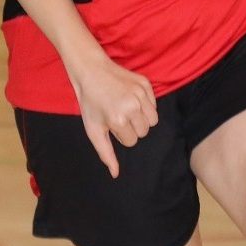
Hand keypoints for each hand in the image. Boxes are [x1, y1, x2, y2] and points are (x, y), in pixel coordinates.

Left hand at [65, 53, 157, 178]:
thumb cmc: (91, 103)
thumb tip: (115, 174)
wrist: (91, 72)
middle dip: (132, 127)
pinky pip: (154, 105)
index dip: (120, 134)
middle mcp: (133, 107)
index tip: (110, 123)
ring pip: (153, 120)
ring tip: (126, 109)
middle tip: (117, 115)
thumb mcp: (94, 130)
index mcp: (118, 120)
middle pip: (144, 132)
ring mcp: (141, 94)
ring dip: (141, 118)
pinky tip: (130, 98)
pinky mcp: (146, 84)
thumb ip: (106, 153)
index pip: (132, 141)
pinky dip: (146, 105)